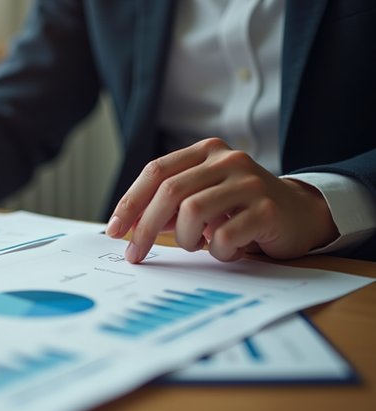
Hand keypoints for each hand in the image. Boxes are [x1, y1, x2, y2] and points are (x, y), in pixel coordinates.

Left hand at [105, 138, 338, 262]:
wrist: (299, 214)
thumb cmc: (240, 209)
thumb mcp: (202, 200)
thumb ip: (168, 207)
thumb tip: (126, 226)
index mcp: (206, 152)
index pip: (156, 171)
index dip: (130, 201)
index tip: (113, 230)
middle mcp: (227, 160)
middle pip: (169, 191)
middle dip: (144, 227)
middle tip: (134, 255)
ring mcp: (249, 182)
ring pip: (192, 212)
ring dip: (184, 238)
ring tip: (196, 244)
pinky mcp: (267, 209)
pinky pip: (223, 235)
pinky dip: (215, 250)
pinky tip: (226, 249)